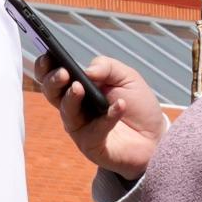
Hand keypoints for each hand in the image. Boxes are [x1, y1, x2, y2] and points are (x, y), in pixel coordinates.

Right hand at [30, 53, 167, 178]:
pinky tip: (120, 105)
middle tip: (64, 73)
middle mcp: (74, 108)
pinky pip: (94, 131)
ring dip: (71, 98)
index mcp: (78, 87)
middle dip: (53, 81)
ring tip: (80, 87)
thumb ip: (107, 67)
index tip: (48, 55)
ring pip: (67, 113)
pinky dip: (108, 117)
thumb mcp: (127, 77)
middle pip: (52, 94)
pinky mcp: (91, 146)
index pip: (53, 76)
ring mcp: (80, 128)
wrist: (156, 137)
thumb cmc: (138, 105)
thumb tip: (87, 71)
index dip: (45, 66)